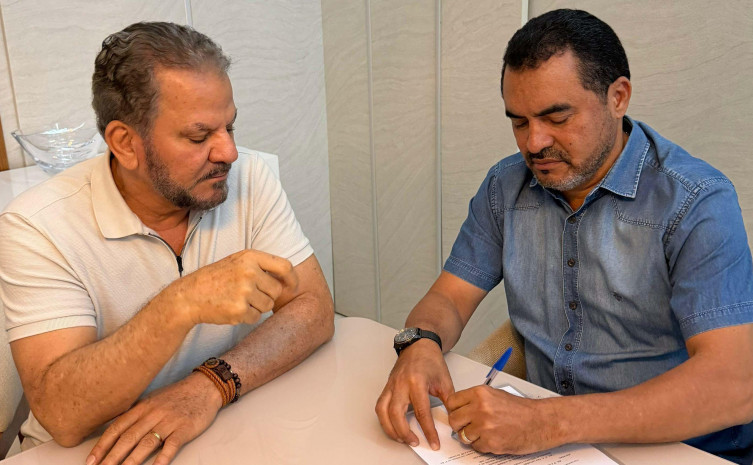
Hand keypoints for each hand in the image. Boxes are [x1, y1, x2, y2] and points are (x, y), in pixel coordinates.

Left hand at [86, 372, 222, 464]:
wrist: (205, 387)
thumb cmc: (177, 395)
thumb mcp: (153, 400)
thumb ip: (136, 414)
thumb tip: (115, 430)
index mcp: (142, 407)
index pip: (117, 428)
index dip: (102, 445)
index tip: (91, 460)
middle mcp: (153, 414)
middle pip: (128, 438)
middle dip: (111, 457)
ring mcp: (169, 421)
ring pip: (146, 443)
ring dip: (131, 461)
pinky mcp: (185, 429)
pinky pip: (171, 446)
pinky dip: (162, 459)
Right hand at [168, 249, 297, 325]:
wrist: (189, 296)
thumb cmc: (216, 279)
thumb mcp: (238, 262)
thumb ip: (261, 266)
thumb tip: (289, 278)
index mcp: (250, 257)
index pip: (284, 266)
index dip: (292, 279)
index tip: (292, 287)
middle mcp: (249, 272)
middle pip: (276, 290)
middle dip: (267, 295)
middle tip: (249, 294)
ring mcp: (244, 291)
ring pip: (268, 305)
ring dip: (257, 307)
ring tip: (238, 300)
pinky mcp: (239, 310)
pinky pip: (256, 317)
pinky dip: (247, 317)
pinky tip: (232, 309)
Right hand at [375, 339, 453, 450]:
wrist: (419, 345)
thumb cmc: (431, 360)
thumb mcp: (445, 381)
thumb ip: (449, 402)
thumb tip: (452, 420)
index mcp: (417, 381)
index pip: (422, 411)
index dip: (428, 430)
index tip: (434, 442)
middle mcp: (401, 384)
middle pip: (396, 413)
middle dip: (404, 432)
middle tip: (415, 442)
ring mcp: (391, 385)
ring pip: (383, 411)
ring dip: (390, 428)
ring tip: (401, 439)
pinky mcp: (386, 387)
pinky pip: (380, 406)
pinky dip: (384, 419)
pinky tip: (392, 427)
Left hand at [445, 386, 560, 454]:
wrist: (541, 422)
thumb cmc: (522, 410)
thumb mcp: (495, 395)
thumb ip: (476, 400)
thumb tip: (461, 408)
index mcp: (480, 393)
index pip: (452, 402)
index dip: (454, 410)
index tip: (458, 413)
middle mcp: (480, 408)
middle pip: (453, 420)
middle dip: (460, 425)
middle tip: (469, 426)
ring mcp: (484, 426)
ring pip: (462, 435)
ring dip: (470, 436)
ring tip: (484, 432)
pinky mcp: (490, 442)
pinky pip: (475, 447)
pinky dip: (482, 445)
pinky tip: (494, 438)